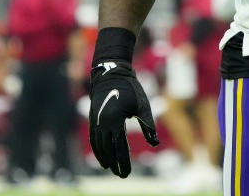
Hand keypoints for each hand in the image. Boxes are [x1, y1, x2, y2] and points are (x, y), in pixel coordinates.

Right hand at [88, 60, 159, 177]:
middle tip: (122, 175)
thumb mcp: (142, 106)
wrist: (112, 74)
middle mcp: (103, 123)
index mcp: (116, 120)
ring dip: (106, 159)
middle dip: (115, 164)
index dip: (123, 162)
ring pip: (99, 146)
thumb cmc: (131, 89)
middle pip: (108, 150)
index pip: (119, 147)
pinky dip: (98, 150)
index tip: (126, 173)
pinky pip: (94, 139)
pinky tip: (103, 158)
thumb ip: (148, 126)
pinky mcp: (93, 119)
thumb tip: (155, 143)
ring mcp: (96, 122)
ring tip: (113, 169)